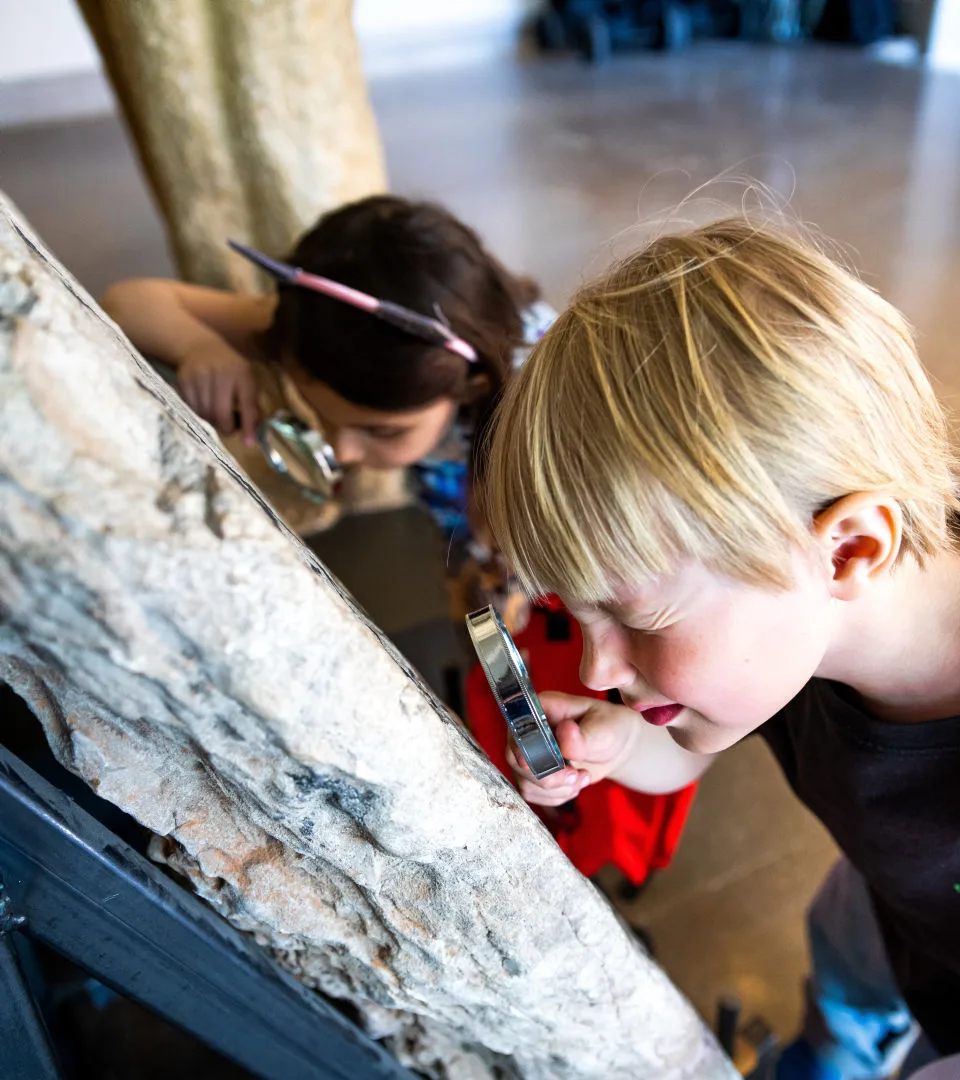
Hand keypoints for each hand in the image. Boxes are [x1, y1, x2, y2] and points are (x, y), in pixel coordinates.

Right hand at [177, 342, 259, 442]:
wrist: (198, 347)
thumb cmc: (229, 368)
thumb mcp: (246, 378)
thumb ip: (252, 403)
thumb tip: (255, 431)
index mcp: (242, 374)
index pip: (247, 404)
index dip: (249, 426)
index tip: (249, 443)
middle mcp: (220, 375)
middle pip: (221, 413)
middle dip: (226, 428)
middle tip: (228, 429)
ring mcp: (200, 377)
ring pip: (205, 414)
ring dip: (211, 423)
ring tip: (216, 417)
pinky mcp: (184, 381)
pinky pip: (191, 409)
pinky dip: (198, 415)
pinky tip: (203, 409)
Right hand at [507, 692, 639, 806]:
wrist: (615, 748)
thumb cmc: (609, 729)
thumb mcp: (604, 730)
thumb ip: (584, 737)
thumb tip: (565, 732)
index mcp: (541, 708)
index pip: (517, 727)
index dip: (524, 748)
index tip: (548, 764)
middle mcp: (528, 729)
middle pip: (516, 759)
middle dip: (548, 777)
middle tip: (575, 775)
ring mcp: (528, 753)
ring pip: (526, 782)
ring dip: (557, 789)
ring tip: (581, 777)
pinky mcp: (533, 773)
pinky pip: (534, 794)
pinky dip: (557, 796)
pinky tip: (574, 784)